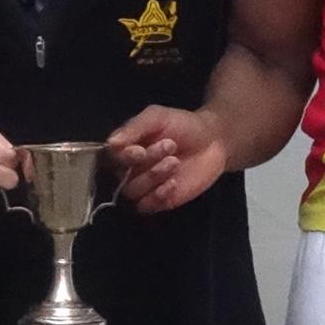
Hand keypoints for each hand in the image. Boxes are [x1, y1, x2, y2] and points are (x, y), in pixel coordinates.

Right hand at [106, 105, 226, 213]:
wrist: (214, 141)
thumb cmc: (183, 125)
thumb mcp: (158, 117)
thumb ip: (135, 127)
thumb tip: (111, 143)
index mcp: (126, 147)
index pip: (111, 157)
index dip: (123, 157)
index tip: (140, 151)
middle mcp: (130, 169)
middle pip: (122, 176)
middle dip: (146, 162)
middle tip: (170, 146)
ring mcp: (144, 186)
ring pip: (133, 192)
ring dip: (153, 177)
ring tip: (174, 162)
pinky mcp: (159, 201)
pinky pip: (146, 206)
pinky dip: (157, 197)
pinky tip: (173, 183)